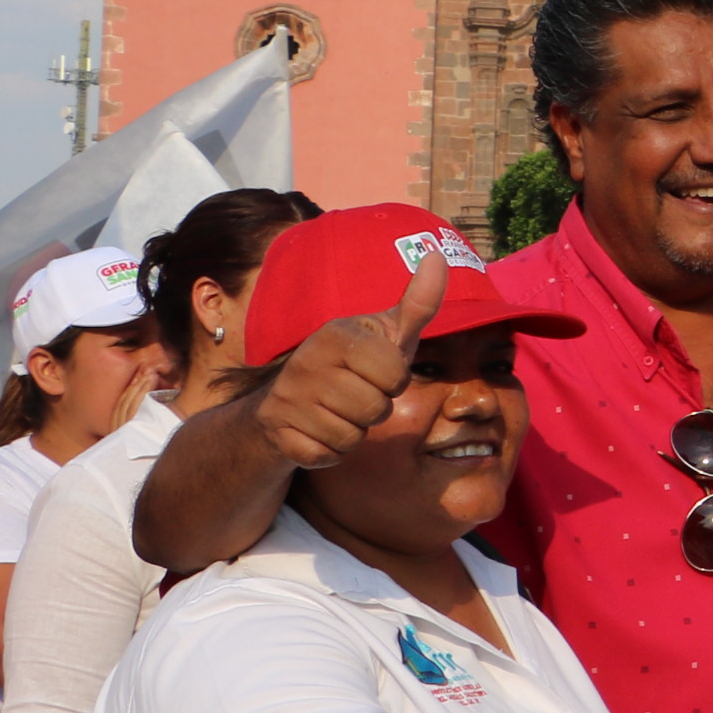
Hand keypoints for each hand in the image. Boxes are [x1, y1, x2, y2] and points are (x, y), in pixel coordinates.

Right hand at [250, 253, 447, 470]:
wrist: (287, 403)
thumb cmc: (355, 365)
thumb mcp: (388, 334)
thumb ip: (418, 303)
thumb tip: (436, 255)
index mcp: (337, 334)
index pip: (396, 375)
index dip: (394, 381)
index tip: (376, 372)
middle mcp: (306, 361)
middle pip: (376, 409)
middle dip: (374, 410)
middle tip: (354, 395)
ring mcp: (287, 398)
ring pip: (352, 436)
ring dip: (353, 432)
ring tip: (336, 413)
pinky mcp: (276, 433)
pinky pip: (326, 457)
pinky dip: (329, 453)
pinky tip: (316, 433)